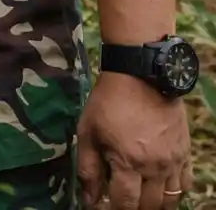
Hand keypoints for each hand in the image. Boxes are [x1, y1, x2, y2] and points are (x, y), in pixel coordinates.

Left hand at [77, 71, 191, 208]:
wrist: (142, 76)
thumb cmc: (108, 103)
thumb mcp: (88, 132)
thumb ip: (88, 168)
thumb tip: (89, 200)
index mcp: (129, 162)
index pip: (125, 203)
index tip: (102, 206)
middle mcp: (156, 167)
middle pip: (149, 206)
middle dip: (132, 208)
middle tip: (120, 201)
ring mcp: (174, 161)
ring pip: (170, 199)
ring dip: (154, 204)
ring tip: (140, 199)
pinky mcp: (185, 153)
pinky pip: (185, 183)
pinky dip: (173, 191)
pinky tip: (160, 188)